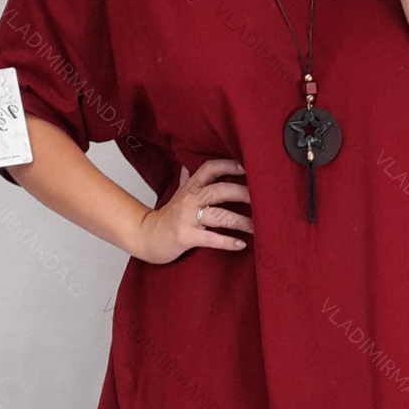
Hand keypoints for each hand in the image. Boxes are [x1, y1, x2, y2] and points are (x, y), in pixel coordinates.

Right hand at [135, 159, 252, 264]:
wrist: (147, 237)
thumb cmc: (167, 216)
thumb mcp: (177, 194)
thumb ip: (187, 179)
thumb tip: (189, 164)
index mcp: (190, 188)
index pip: (209, 168)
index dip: (228, 165)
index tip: (247, 167)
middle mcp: (189, 200)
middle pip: (219, 190)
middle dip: (241, 193)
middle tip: (261, 199)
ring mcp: (187, 218)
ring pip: (218, 215)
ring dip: (240, 221)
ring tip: (256, 226)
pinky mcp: (186, 237)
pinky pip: (211, 239)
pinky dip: (227, 242)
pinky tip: (240, 244)